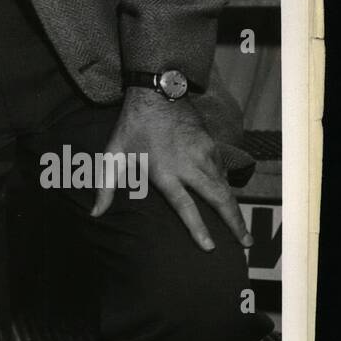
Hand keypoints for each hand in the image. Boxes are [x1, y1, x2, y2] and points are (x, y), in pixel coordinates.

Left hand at [92, 89, 252, 251]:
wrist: (155, 92)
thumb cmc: (132, 127)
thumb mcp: (113, 155)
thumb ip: (105, 187)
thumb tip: (94, 214)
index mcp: (165, 171)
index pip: (185, 206)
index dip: (198, 228)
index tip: (210, 247)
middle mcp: (189, 165)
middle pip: (218, 199)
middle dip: (234, 223)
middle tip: (246, 245)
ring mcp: (204, 153)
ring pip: (225, 186)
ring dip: (235, 208)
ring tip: (244, 230)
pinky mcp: (211, 144)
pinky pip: (223, 171)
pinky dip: (229, 187)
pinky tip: (230, 199)